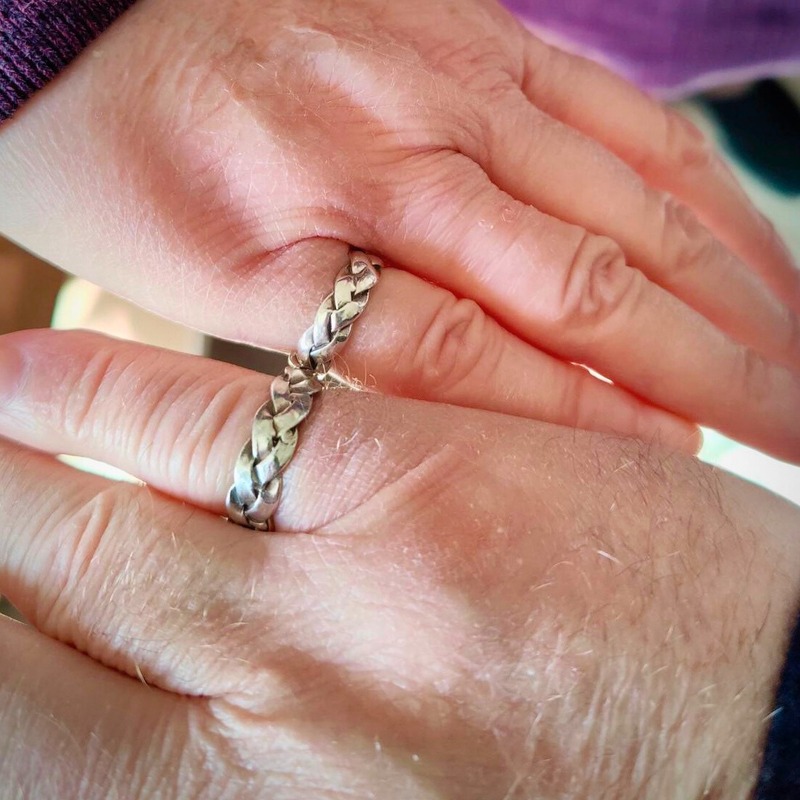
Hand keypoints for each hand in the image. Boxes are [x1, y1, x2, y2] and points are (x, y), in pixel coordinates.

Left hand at [1, 0, 798, 457]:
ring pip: (633, 191)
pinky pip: (617, 111)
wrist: (94, 29)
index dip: (595, 423)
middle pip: (593, 278)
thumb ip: (357, 345)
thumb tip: (504, 405)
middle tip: (790, 427)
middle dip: (709, 363)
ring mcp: (459, 75)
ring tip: (794, 348)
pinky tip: (745, 234)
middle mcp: (414, 143)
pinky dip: (696, 183)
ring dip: (730, 279)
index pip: (495, 354)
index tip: (672, 477)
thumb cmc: (135, 170)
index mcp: (329, 226)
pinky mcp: (483, 31)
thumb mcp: (213, 287)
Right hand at [2, 328, 798, 797]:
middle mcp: (274, 750)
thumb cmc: (561, 791)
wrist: (759, 729)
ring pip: (82, 530)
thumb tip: (105, 678)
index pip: (32, 753)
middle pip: (33, 643)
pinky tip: (18, 376)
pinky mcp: (414, 484)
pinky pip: (205, 425)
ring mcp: (340, 608)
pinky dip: (90, 394)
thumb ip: (229, 752)